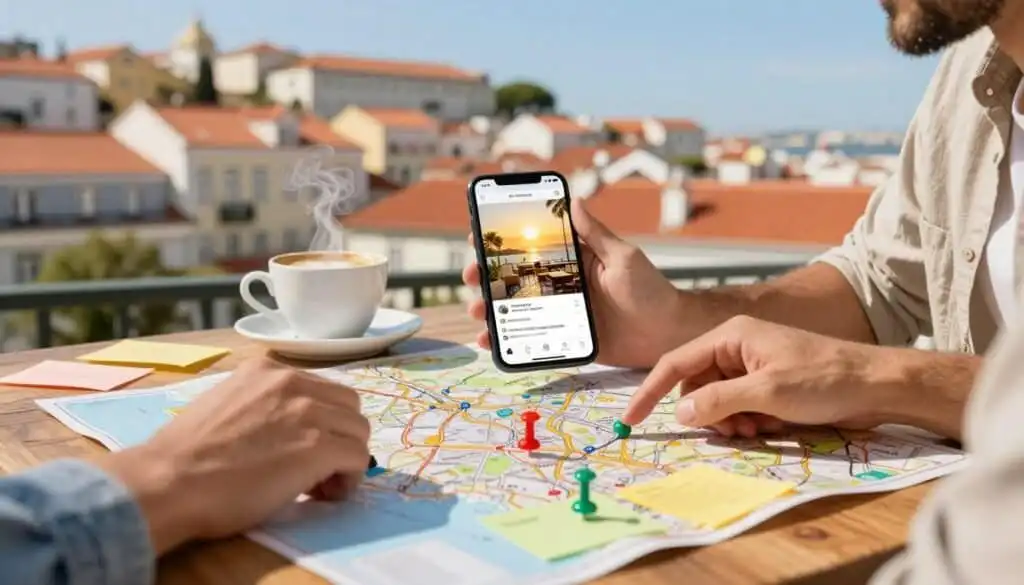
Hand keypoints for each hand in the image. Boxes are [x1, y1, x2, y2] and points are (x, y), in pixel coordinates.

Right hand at [97, 357, 370, 553]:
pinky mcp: (318, 447)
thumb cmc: (186, 455)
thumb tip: (289, 430)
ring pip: (358, 431)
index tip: (304, 448)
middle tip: (316, 470)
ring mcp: (308, 412)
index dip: (322, 422)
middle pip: (349, 406)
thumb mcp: (227, 404)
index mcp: (268, 370)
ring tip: (318, 486)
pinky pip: (358, 458)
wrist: (168, 480)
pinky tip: (324, 494)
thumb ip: (262, 405)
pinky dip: (349, 479)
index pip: (323, 389)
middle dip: (340, 437)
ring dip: (346, 459)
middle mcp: (292, 382)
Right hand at [463, 198, 684, 367]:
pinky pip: (529, 339)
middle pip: (514, 277)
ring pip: (516, 308)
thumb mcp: (623, 257)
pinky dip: (506, 341)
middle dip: (486, 276)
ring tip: (476, 312)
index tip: (476, 238)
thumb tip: (575, 200)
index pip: (532, 245)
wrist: (667, 336)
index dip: (502, 242)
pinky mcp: (564, 339)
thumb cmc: (651, 291)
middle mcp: (562, 284)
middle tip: (471, 276)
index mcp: (574, 261)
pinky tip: (489, 342)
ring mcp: (561, 313)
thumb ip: (596, 234)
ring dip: (490, 308)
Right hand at [621, 316, 895, 436]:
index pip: (675, 363)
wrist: (877, 385)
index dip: (650, 392)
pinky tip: (770, 426)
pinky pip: (739, 405)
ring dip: (729, 421)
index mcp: (731, 336)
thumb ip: (719, 401)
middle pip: (696, 385)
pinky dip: (747, 420)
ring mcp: (753, 365)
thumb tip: (681, 414)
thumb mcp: (768, 393)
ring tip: (758, 430)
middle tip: (732, 432)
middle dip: (706, 413)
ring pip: (717, 399)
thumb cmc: (825, 380)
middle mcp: (737, 346)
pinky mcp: (768, 382)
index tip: (630, 420)